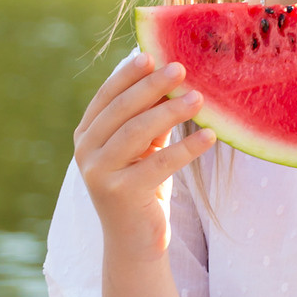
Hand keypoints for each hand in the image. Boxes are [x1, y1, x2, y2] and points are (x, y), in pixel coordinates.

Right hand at [74, 54, 215, 260]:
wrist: (135, 241)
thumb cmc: (142, 186)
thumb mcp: (143, 148)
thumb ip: (149, 116)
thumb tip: (172, 76)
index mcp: (87, 134)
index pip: (107, 96)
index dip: (128, 74)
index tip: (152, 54)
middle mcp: (86, 151)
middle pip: (122, 109)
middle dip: (153, 86)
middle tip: (181, 68)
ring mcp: (99, 173)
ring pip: (138, 132)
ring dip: (171, 111)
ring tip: (199, 98)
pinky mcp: (121, 193)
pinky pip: (159, 163)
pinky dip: (186, 147)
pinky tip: (210, 136)